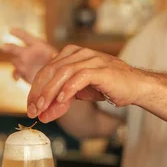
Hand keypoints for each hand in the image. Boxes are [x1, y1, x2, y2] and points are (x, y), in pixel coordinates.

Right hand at [2, 28, 57, 83]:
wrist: (53, 76)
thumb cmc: (57, 64)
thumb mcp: (58, 58)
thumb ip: (53, 57)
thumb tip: (53, 58)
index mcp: (37, 45)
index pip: (25, 37)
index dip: (18, 34)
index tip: (11, 30)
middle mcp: (27, 52)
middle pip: (15, 48)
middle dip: (9, 47)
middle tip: (4, 47)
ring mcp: (23, 63)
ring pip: (14, 61)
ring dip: (16, 63)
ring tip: (21, 65)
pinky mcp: (22, 73)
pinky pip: (15, 73)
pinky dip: (15, 75)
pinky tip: (18, 78)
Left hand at [27, 45, 144, 122]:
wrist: (136, 86)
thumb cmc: (109, 87)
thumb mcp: (81, 93)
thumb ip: (62, 99)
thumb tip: (44, 113)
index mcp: (72, 54)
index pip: (47, 70)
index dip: (36, 89)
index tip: (30, 106)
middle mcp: (80, 53)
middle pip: (51, 70)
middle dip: (39, 91)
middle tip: (32, 109)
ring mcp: (91, 59)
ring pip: (63, 73)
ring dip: (50, 92)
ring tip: (43, 107)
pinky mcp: (101, 69)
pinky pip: (80, 77)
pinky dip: (68, 89)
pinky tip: (61, 101)